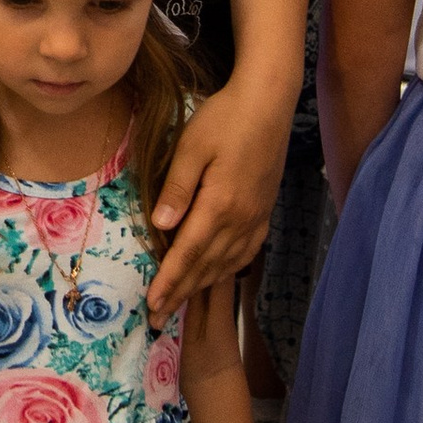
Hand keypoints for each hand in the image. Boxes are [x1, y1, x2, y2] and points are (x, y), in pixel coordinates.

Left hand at [148, 73, 293, 319]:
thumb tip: (160, 227)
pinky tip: (218, 274)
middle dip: (181, 294)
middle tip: (160, 320)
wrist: (269, 102)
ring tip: (182, 304)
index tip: (153, 306)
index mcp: (220, 205)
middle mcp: (241, 218)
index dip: (170, 282)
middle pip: (207, 266)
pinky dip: (228, 268)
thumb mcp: (192, 146)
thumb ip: (176, 188)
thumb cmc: (225, 118)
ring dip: (203, 286)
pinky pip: (245, 250)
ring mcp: (256, 216)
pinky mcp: (264, 210)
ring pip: (227, 262)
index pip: (188, 254)